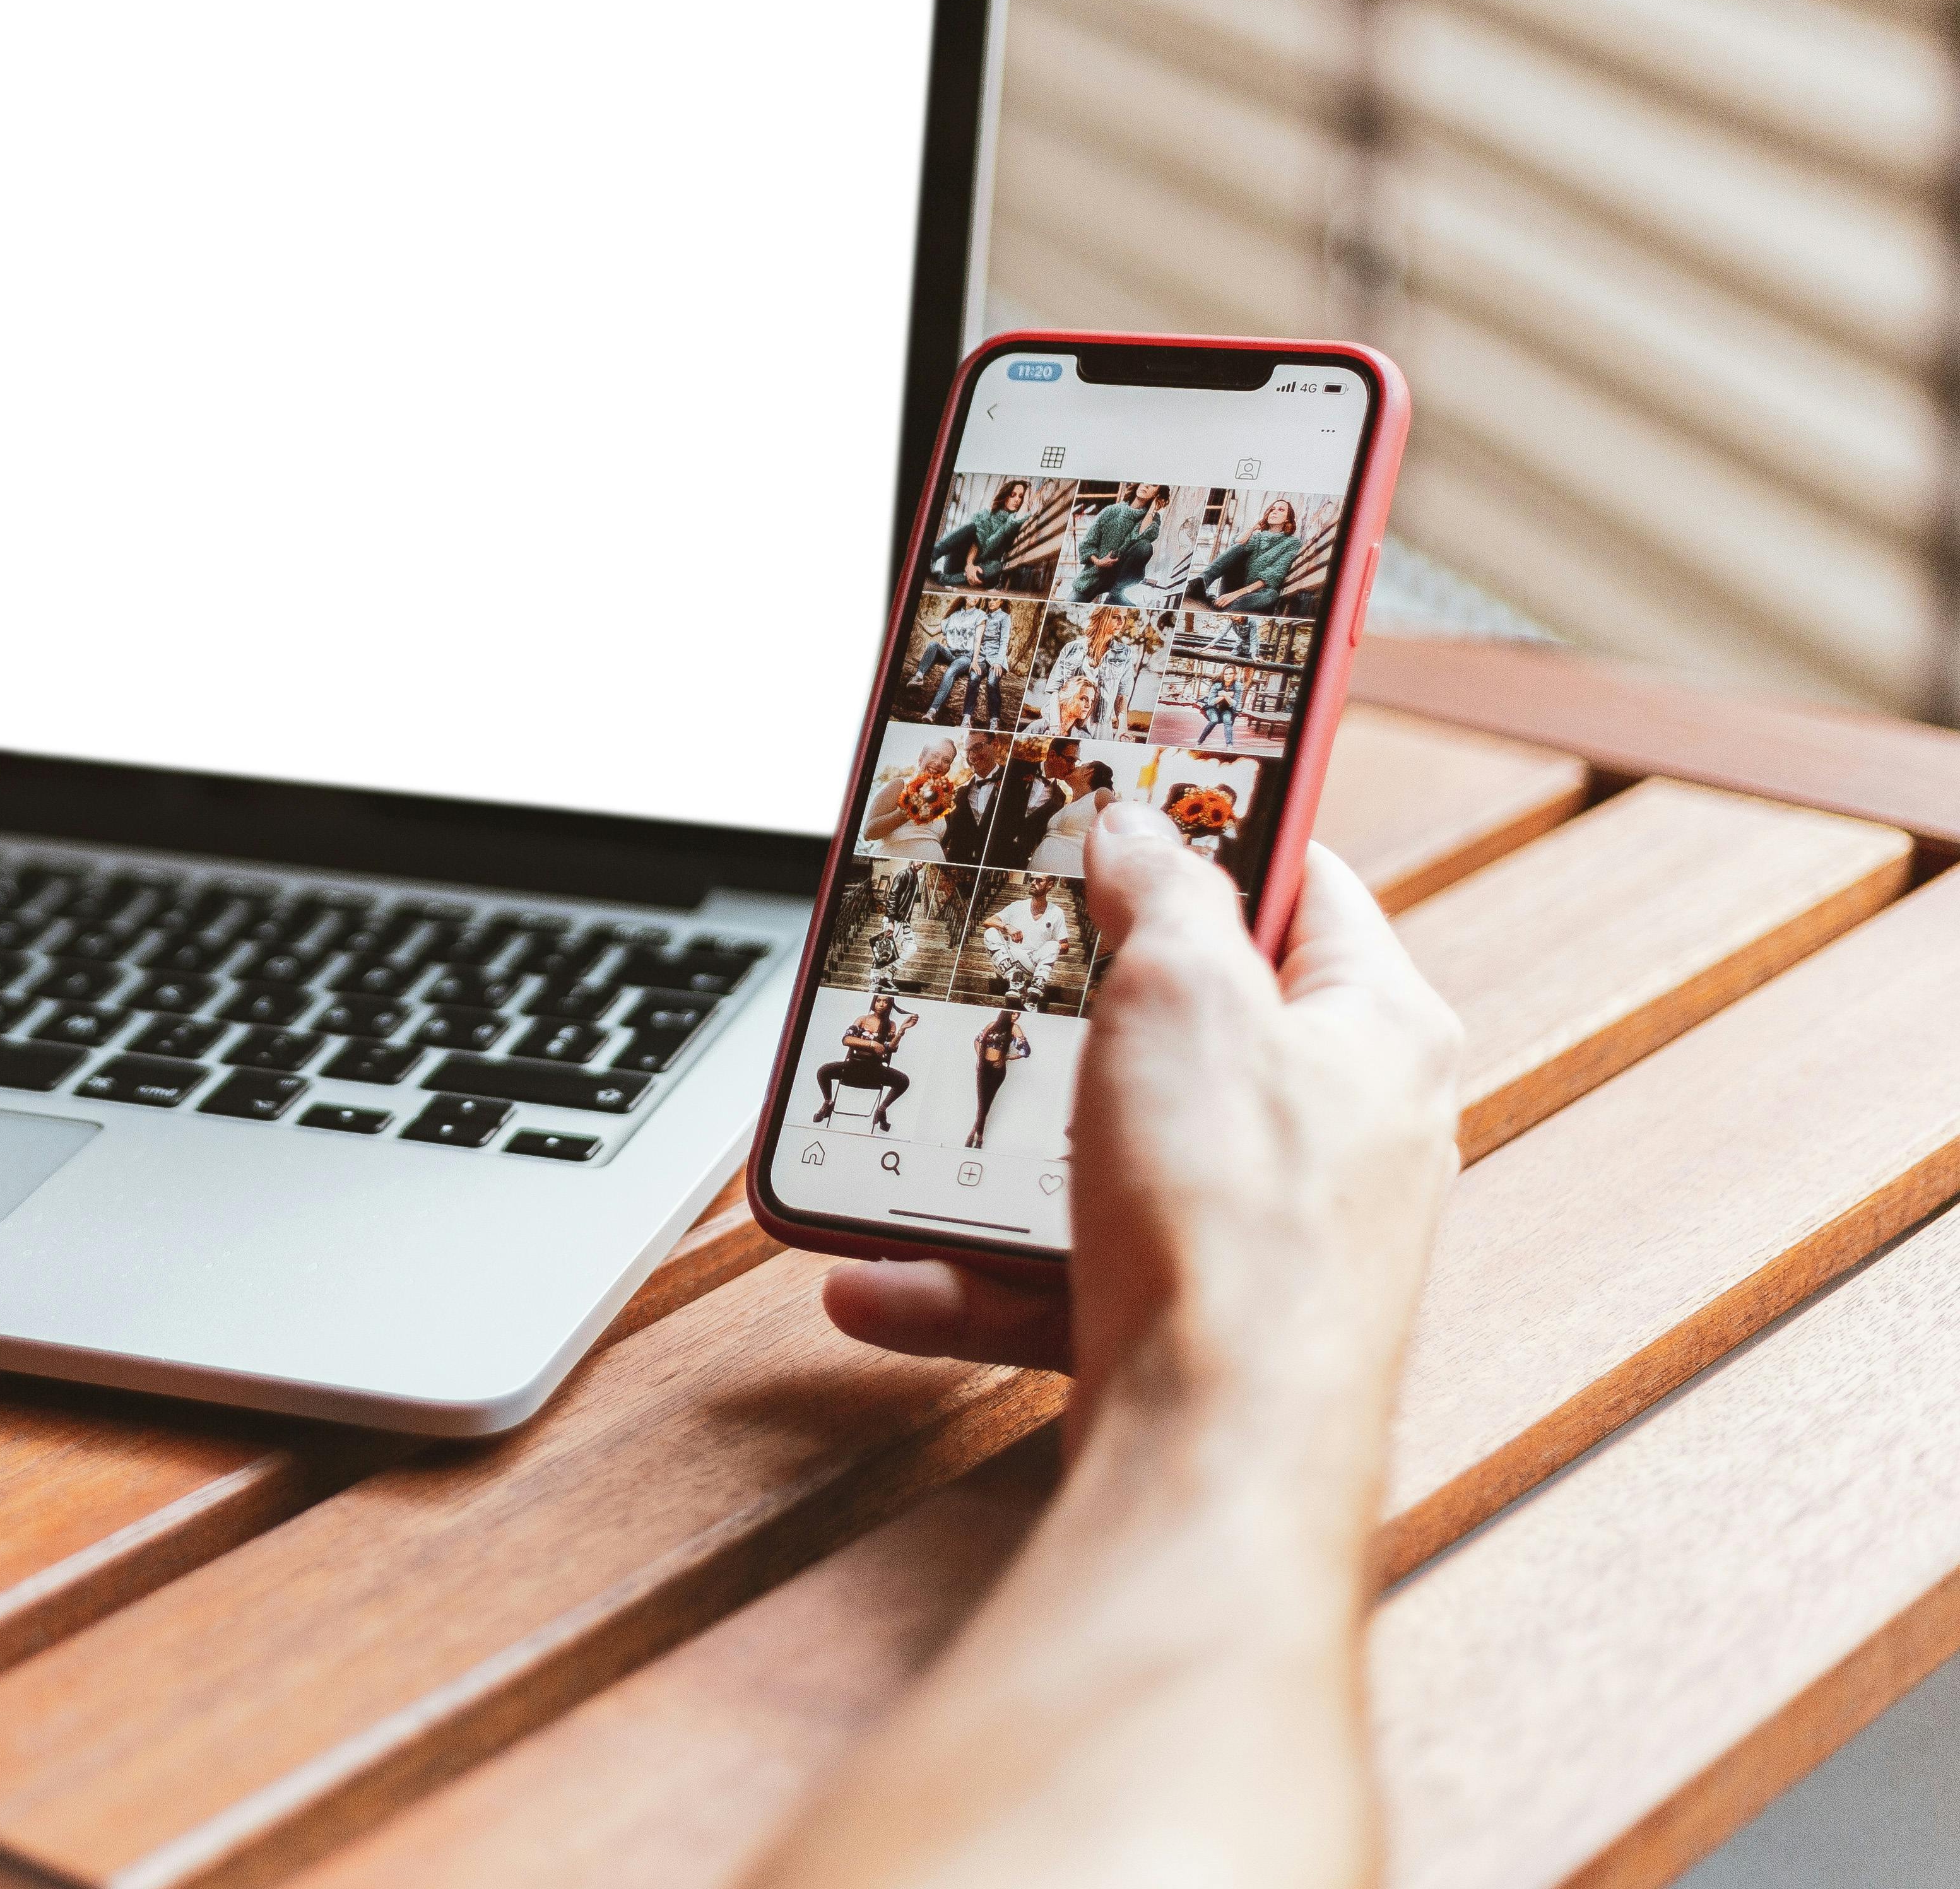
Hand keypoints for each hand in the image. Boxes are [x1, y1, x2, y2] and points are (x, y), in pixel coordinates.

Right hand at [823, 804, 1459, 1472]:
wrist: (1220, 1453)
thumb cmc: (1238, 1224)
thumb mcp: (1186, 996)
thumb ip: (1162, 895)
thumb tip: (1140, 836)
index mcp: (1380, 1030)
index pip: (1306, 885)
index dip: (1214, 835)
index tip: (1125, 812)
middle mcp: (1343, 1132)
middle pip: (1191, 1025)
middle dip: (1071, 1007)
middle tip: (995, 968)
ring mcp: (1269, 1234)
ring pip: (1109, 1157)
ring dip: (993, 1156)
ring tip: (900, 1141)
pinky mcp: (1197, 1321)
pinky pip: (1067, 1273)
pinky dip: (972, 1274)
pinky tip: (887, 1275)